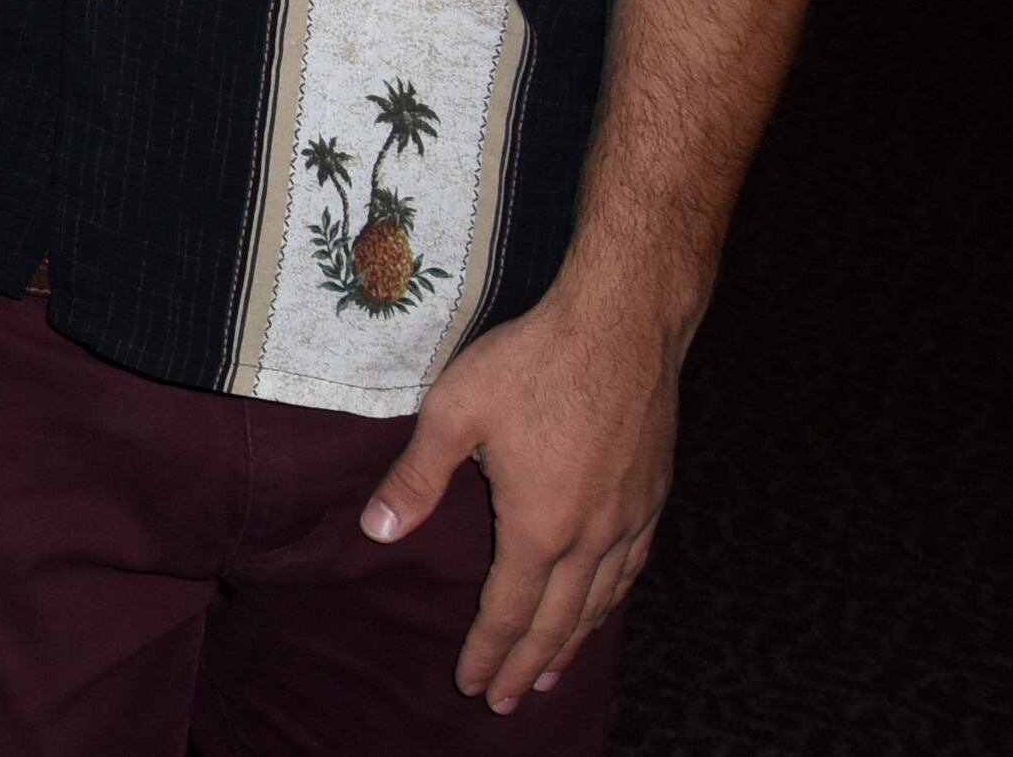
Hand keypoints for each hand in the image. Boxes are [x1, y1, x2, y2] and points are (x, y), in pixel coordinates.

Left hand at [362, 278, 685, 714]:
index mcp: (540, 525)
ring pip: (601, 601)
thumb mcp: (455, 414)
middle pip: (558, 621)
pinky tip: (603, 606)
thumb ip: (417, 478)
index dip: (490, 652)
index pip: (509, 609)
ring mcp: (630, 517)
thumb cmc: (531, 362)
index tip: (474, 686)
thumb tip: (376, 531)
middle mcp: (593, 535)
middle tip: (509, 703)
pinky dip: (611, 600)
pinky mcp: (652, 495)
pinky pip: (632, 567)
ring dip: (573, 643)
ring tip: (551, 674)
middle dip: (530, 666)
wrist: (622, 325)